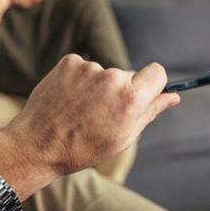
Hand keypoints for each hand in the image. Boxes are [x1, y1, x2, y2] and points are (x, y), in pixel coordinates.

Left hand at [0, 54, 180, 200]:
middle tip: (100, 114)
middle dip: (120, 90)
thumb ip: (150, 112)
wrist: (37, 145)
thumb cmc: (82, 148)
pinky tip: (67, 100)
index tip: (143, 93)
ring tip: (78, 111)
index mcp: (131, 98)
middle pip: (128, 75)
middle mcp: (112, 77)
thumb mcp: (123, 137)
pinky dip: (78, 81)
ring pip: (103, 73)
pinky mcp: (69, 62)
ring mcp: (89, 68)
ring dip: (96, 87)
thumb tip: (173, 96)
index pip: (157, 72)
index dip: (152, 84)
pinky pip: (83, 68)